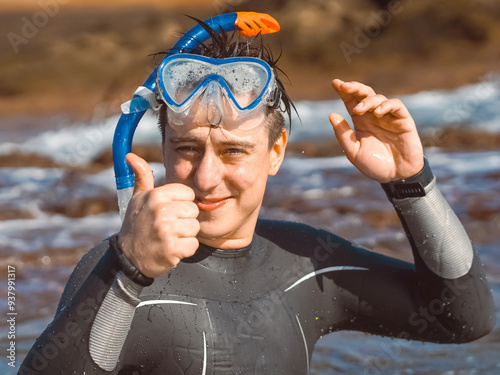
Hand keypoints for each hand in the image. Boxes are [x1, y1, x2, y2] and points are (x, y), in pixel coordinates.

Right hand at [117, 153, 199, 277]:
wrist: (128, 257)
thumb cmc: (137, 224)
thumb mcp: (138, 198)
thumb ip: (142, 176)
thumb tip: (131, 156)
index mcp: (156, 195)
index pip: (188, 194)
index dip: (181, 204)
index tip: (169, 212)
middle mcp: (161, 211)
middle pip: (194, 211)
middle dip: (184, 220)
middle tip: (168, 226)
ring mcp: (167, 231)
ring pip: (195, 227)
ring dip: (185, 235)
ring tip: (170, 237)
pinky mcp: (172, 249)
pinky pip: (193, 245)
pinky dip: (185, 249)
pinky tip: (172, 248)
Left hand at [329, 79, 423, 182]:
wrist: (397, 177)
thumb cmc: (375, 166)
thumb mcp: (354, 152)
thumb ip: (343, 135)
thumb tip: (331, 115)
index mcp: (361, 122)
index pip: (351, 102)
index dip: (344, 91)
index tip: (335, 83)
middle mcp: (374, 116)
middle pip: (364, 95)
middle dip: (354, 88)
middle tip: (344, 86)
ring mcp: (389, 117)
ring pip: (378, 98)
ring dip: (367, 101)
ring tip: (359, 110)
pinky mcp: (403, 120)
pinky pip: (396, 105)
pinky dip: (387, 105)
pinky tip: (378, 112)